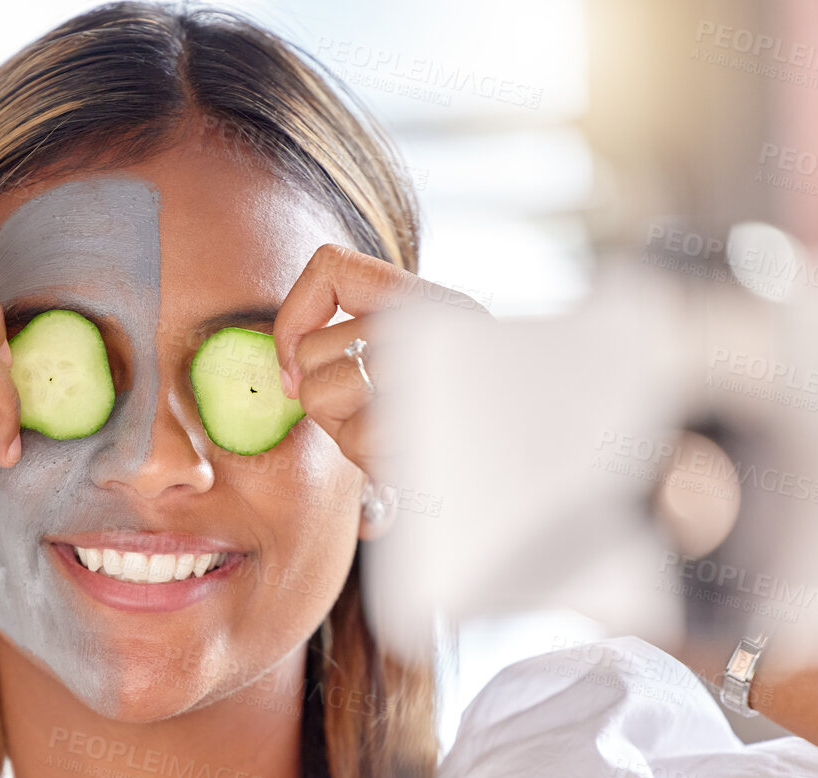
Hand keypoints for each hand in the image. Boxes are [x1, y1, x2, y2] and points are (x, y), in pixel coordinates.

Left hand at [272, 243, 484, 483]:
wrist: (528, 468)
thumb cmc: (456, 430)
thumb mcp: (412, 371)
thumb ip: (355, 347)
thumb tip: (289, 377)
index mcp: (432, 302)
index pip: (330, 268)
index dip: (295, 317)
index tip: (298, 366)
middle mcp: (437, 320)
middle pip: (312, 349)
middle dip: (325, 398)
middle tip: (374, 415)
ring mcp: (434, 366)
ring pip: (321, 395)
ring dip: (348, 432)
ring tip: (396, 434)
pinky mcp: (429, 418)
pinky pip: (354, 440)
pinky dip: (373, 461)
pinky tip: (410, 455)